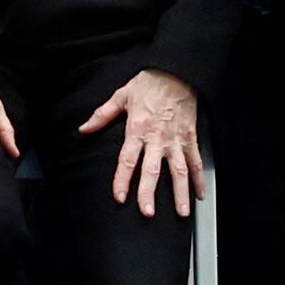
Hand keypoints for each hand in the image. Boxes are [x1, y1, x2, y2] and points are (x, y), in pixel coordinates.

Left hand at [83, 66, 205, 214]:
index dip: (122, 180)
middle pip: (152, 171)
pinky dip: (199, 179)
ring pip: (179, 171)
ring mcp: (176, 140)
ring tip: (181, 212)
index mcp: (137, 129)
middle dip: (149, 193)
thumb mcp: (121, 95)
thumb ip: (102, 115)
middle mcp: (157, 138)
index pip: (127, 160)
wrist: (177, 72)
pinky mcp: (191, 138)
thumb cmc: (150, 82)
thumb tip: (84, 128)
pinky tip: (199, 194)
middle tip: (148, 213)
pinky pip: (196, 161)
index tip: (119, 197)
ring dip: (180, 193)